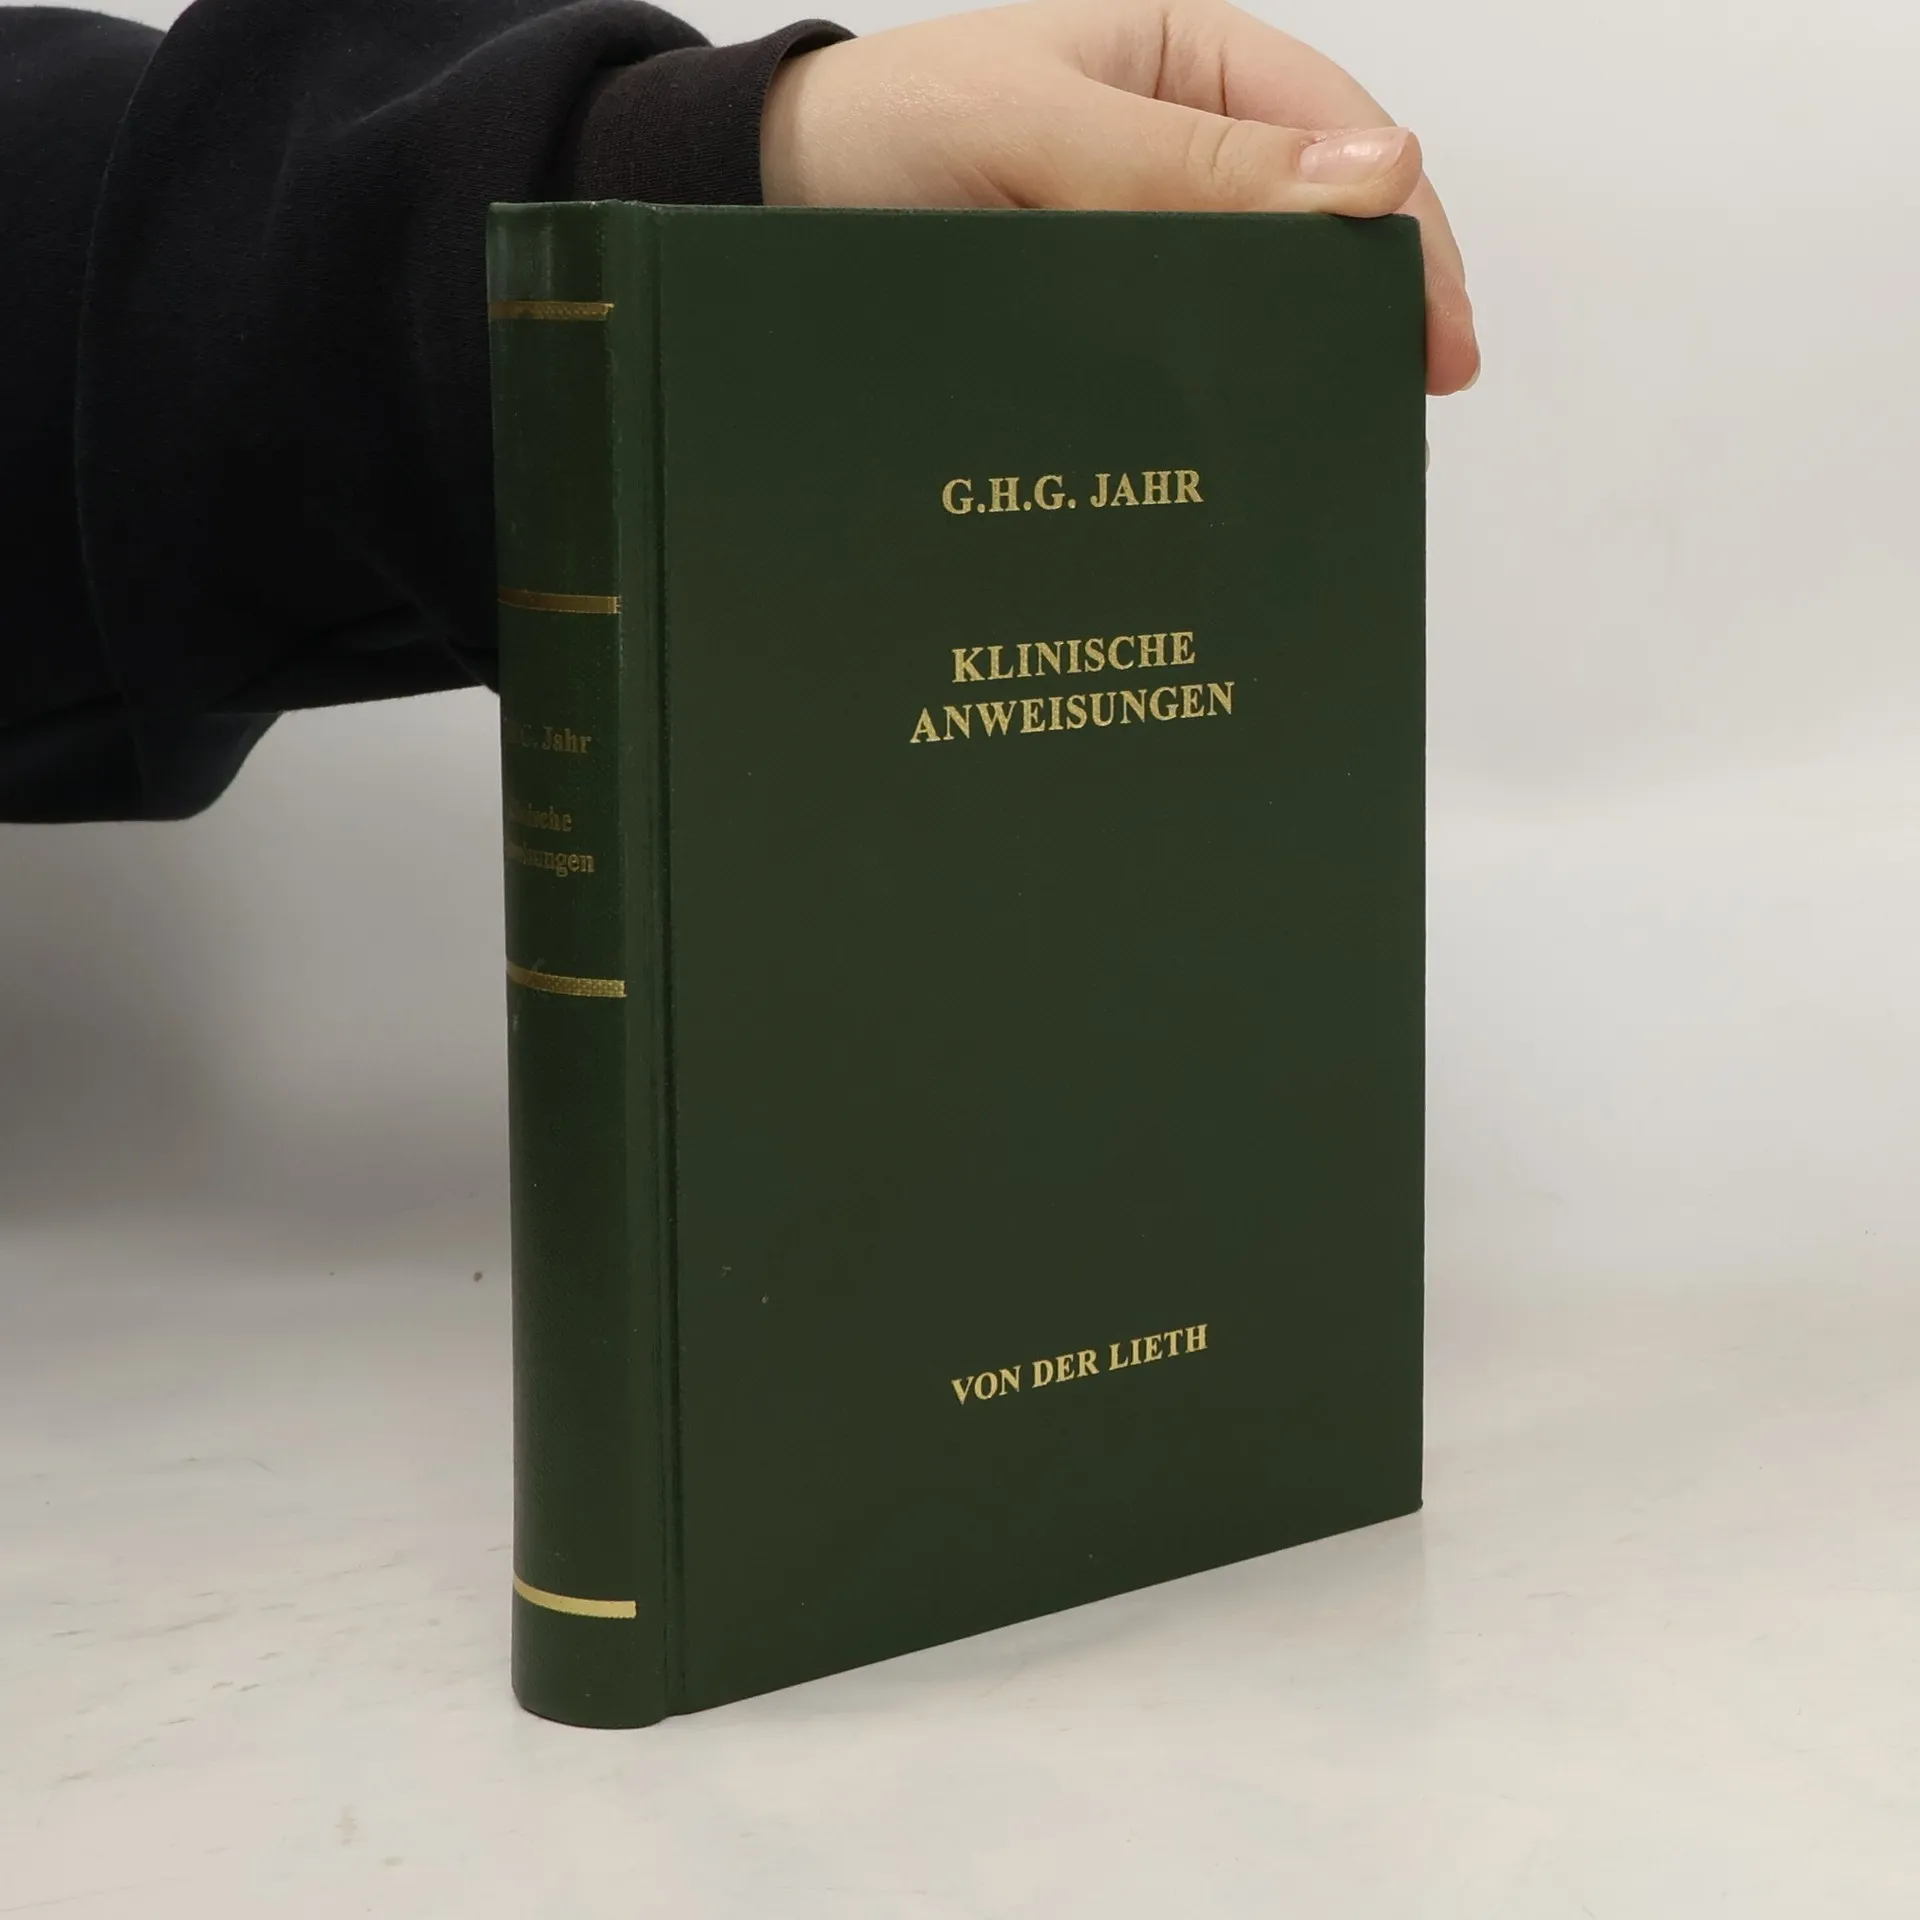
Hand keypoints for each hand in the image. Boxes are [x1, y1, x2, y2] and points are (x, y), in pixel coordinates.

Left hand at [763, 0, 1476, 395]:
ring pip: (1247, 312)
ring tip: (1321, 454)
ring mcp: (1135, 249)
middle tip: (1392, 416)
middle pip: (1313, 236)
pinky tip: (1224, 461)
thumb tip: (1379, 176)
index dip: (1407, 238)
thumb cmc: (886, 127)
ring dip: (1285, 375)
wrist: (760, 205)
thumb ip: (1190, 161)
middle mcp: (1179, 159)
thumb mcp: (1038, 124)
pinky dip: (1203, 411)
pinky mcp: (1087, 325)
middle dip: (1361, 317)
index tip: (1438, 341)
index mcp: (1191, 68)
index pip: (1344, 141)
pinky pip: (1168, 364)